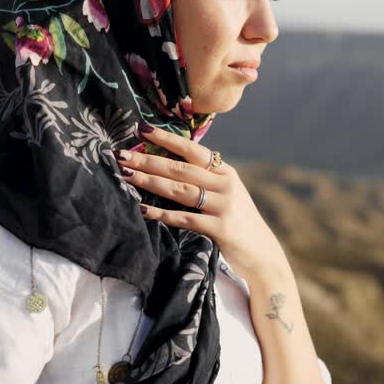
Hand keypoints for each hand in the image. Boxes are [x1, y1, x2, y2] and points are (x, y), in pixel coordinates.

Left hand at [112, 123, 287, 280]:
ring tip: (126, 176)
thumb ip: (205, 179)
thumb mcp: (226, 194)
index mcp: (225, 172)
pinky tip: (143, 210)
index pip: (192, 149)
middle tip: (121, 154)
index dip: (166, 139)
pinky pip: (185, 219)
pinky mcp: (221, 229)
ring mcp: (224, 206)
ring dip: (150, 182)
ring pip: (180, 190)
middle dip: (148, 160)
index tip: (141, 128)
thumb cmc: (237, 222)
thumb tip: (167, 163)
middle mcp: (226, 185)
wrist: (261, 255)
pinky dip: (162, 214)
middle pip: (180, 169)